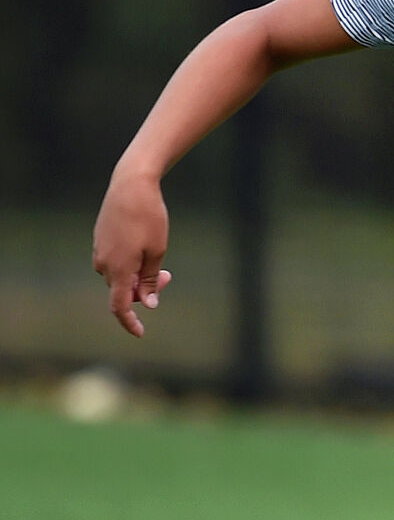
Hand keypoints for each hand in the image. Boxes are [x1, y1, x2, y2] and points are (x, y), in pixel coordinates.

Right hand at [92, 166, 174, 337]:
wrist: (130, 186)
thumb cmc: (148, 218)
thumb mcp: (157, 252)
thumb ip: (150, 280)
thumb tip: (147, 304)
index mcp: (118, 269)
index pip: (119, 306)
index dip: (129, 322)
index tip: (140, 333)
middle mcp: (104, 263)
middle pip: (123, 290)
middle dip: (145, 290)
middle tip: (168, 276)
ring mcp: (99, 251)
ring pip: (120, 276)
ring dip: (138, 276)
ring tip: (160, 261)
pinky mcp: (100, 241)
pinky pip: (115, 262)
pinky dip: (130, 264)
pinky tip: (144, 250)